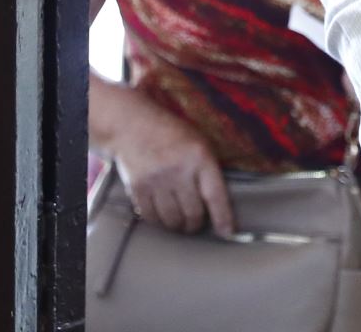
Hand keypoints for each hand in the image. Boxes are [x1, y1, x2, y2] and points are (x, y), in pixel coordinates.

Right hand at [114, 102, 234, 234]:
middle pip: (193, 213)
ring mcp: (157, 181)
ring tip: (180, 223)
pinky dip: (159, 222)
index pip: (215, 195)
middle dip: (196, 224)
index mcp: (200, 158)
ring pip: (172, 219)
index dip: (223, 217)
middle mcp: (179, 171)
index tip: (227, 233)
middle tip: (196, 224)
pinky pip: (151, 217)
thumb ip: (208, 169)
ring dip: (178, 226)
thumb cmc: (171, 134)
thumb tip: (218, 202)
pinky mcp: (138, 189)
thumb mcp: (199, 143)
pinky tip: (162, 217)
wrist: (132, 126)